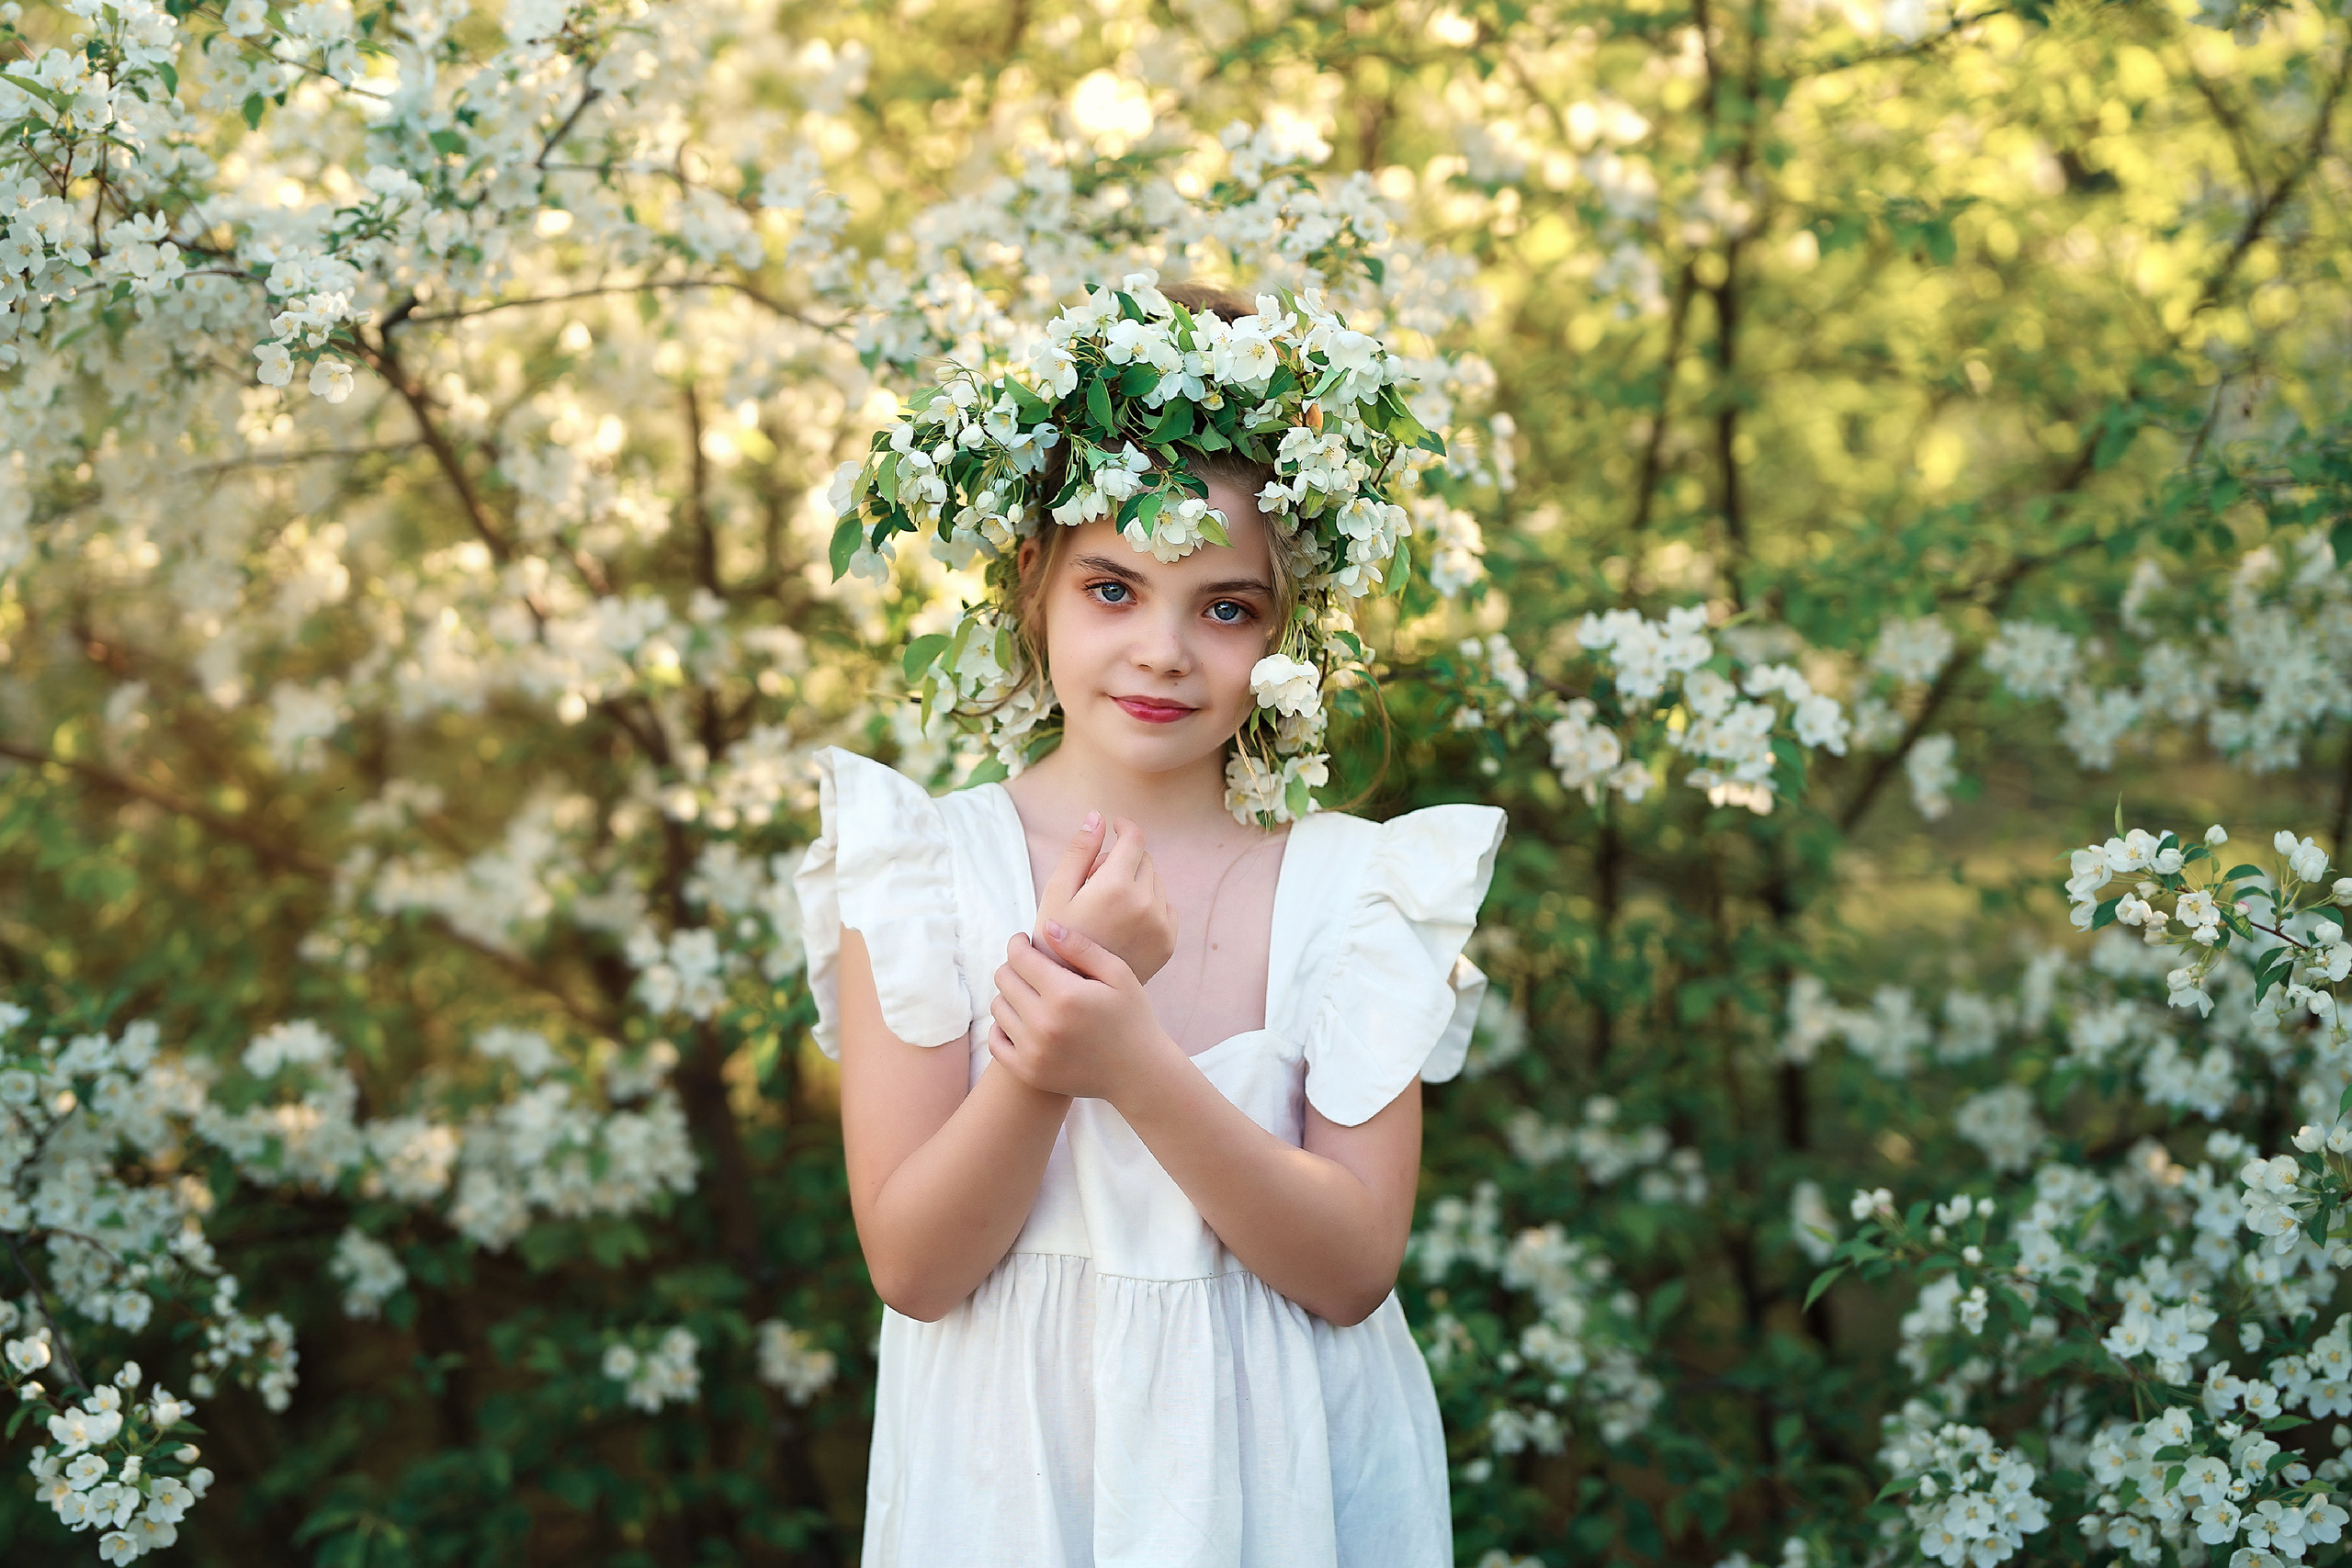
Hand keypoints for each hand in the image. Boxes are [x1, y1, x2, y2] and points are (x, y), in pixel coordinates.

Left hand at [988, 922, 1176, 1103]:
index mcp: (1065, 994)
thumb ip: (1081, 947)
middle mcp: (1043, 1023)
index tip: (1024, 941)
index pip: (1018, 957)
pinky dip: (1002, 1027)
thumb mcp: (1118, 975)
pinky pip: (995, 1041)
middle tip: (1030, 967)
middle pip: (1004, 979)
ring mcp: (1033, 1050)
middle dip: (1014, 966)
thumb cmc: (1132, 1018)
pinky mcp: (1028, 1071)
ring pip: (998, 1007)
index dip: (1018, 943)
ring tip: (1030, 993)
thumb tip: (1047, 926)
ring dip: (1009, 995)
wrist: (1138, 1073)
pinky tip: (1021, 1020)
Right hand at [1034, 812, 1176, 983]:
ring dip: (1137, 883)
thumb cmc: (1056, 940)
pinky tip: (1125, 924)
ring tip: (1109, 907)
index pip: (1134, 838)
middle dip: (1123, 860)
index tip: (1115, 827)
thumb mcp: (1057, 892)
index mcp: (1116, 886)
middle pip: (1144, 859)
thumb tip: (1098, 817)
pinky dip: (1150, 906)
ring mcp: (1160, 924)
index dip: (1124, 827)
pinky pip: (1166, 907)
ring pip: (1155, 882)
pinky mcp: (1169, 942)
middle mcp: (1145, 902)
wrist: (1076, 992)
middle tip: (1096, 882)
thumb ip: (1079, 851)